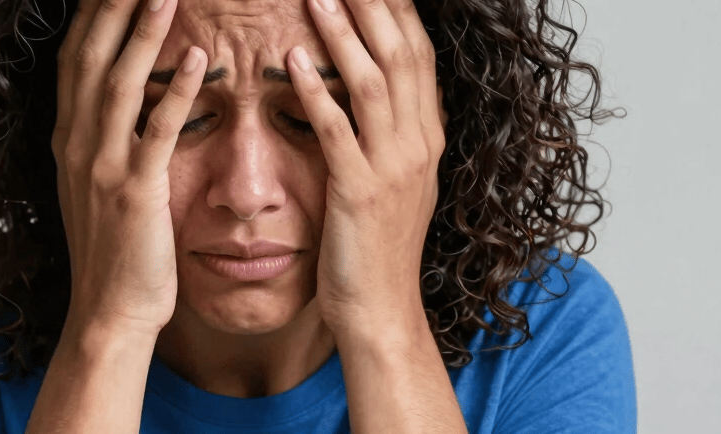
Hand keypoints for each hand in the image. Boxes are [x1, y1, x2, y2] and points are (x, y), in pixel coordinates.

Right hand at [52, 0, 206, 335]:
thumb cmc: (113, 250)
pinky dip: (176, 92)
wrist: (109, 311)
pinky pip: (156, 132)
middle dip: (111, 6)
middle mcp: (78, 145)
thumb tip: (115, 101)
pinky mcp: (135, 194)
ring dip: (143, 32)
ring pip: (119, 84)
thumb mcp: (93, 186)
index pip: (75, 59)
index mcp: (69, 139)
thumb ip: (100, 139)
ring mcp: (102, 168)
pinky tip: (198, 59)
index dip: (90, 15)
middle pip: (90, 57)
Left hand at [287, 0, 444, 336]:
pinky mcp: (359, 192)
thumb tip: (377, 92)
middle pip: (401, 55)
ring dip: (344, 34)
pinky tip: (294, 62)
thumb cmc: (378, 247)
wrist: (381, 309)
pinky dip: (317, 92)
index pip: (418, 55)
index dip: (397, 11)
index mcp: (426, 137)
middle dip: (373, 5)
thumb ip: (393, 134)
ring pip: (373, 83)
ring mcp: (393, 167)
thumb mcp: (398, 182)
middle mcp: (417, 144)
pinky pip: (337, 131)